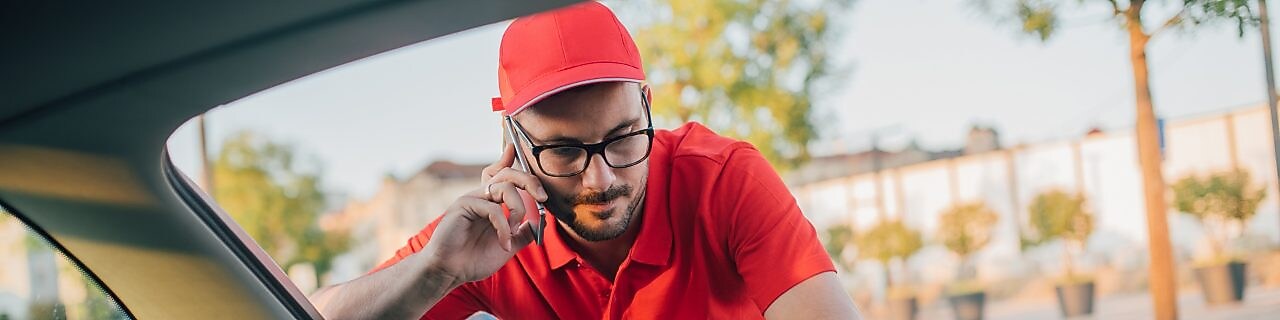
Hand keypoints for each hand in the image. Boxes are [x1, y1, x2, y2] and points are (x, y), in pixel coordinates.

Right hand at [420, 144, 548, 283]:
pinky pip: (493, 208)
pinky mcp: (463, 206)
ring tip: (514, 231)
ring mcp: (471, 199)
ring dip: (518, 209)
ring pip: (504, 187)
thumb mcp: (508, 246)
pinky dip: (504, 227)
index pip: (500, 174)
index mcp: (490, 202)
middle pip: (507, 174)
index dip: (506, 159)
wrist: (449, 272)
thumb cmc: (473, 260)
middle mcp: (481, 196)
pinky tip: (504, 243)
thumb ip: (523, 233)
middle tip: (543, 197)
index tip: (512, 148)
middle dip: (529, 180)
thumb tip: (541, 222)